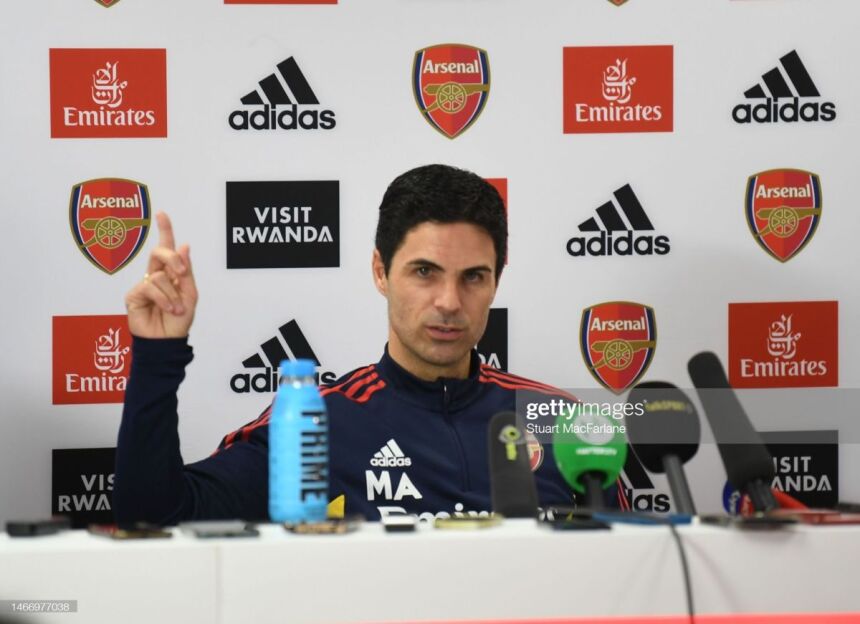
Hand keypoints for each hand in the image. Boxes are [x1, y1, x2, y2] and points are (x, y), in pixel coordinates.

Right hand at [125, 212, 197, 338]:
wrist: (167, 341)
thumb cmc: (179, 321)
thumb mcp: (190, 294)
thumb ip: (186, 271)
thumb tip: (184, 246)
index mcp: (171, 273)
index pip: (167, 249)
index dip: (165, 230)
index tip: (162, 214)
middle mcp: (156, 275)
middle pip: (160, 253)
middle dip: (173, 259)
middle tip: (182, 274)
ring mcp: (144, 284)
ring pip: (159, 275)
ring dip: (173, 294)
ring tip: (176, 308)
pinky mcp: (134, 295)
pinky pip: (150, 287)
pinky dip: (164, 299)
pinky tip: (169, 309)